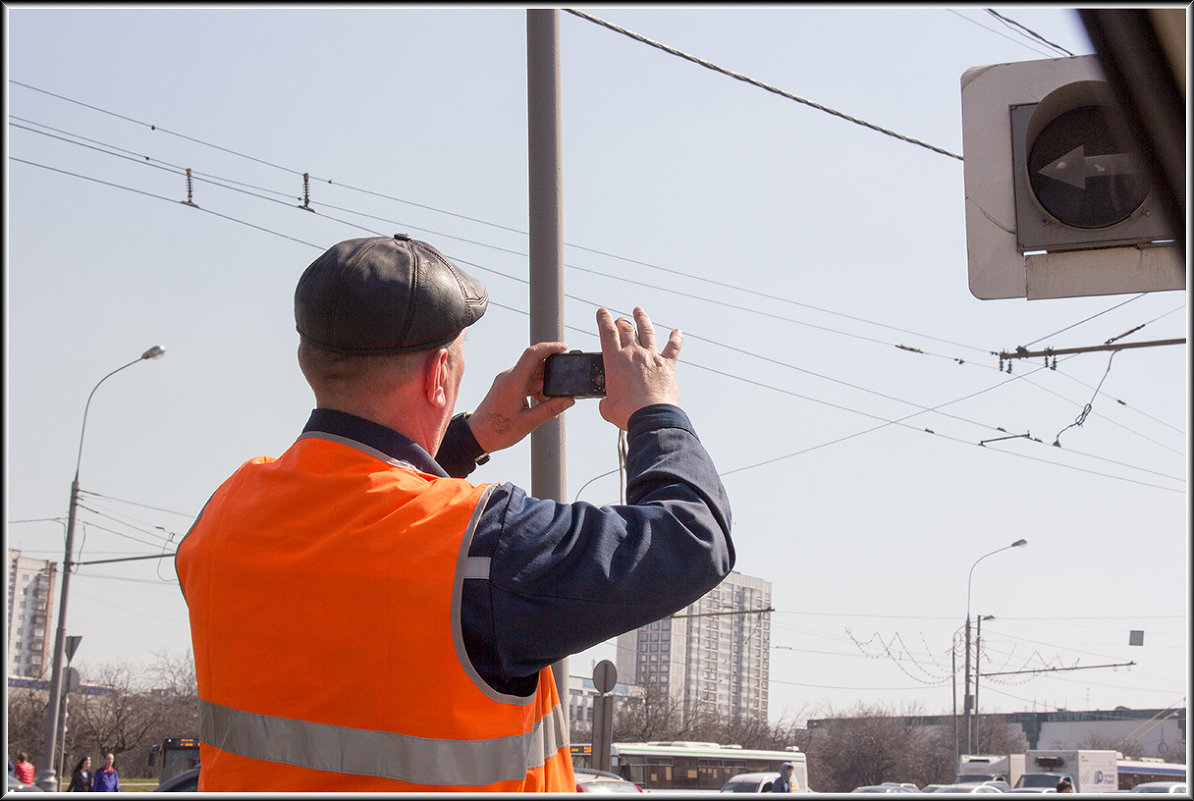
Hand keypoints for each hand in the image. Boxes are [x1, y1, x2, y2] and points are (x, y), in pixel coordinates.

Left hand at [468, 341, 575, 452]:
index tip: (564, 348)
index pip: (532, 354)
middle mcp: (508, 377)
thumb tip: (568, 400)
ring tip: (552, 406)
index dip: (550, 348)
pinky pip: (526, 383)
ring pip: (532, 376)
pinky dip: (537, 391)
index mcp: (513, 382)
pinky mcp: (507, 387)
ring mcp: (507, 382)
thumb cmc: (498, 430)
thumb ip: (550, 409)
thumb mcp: (528, 422)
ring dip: (545, 387)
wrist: (477, 436)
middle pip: (535, 365)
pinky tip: (543, 406)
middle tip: (563, 386)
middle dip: (551, 374)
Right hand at [597, 307, 681, 429]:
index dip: (603, 319)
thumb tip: (606, 403)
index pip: (607, 332)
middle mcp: (634, 354)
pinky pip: (673, 347)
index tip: (602, 312)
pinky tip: (677, 331)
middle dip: (621, 322)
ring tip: (639, 311)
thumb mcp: (607, 407)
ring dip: (642, 320)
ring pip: (647, 331)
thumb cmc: (628, 413)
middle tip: (619, 321)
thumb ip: (605, 401)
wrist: (651, 416)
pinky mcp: (667, 366)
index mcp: (615, 360)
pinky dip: (676, 338)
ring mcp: (651, 357)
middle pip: (626, 329)